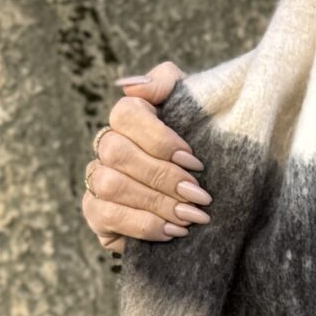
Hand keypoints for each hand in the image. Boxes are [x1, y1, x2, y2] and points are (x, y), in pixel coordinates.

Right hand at [81, 61, 212, 253]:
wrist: (219, 200)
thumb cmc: (208, 149)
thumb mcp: (200, 110)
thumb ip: (167, 83)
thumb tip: (131, 85)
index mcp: (131, 116)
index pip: (126, 114)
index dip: (159, 138)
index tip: (195, 161)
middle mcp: (108, 144)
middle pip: (117, 152)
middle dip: (162, 177)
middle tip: (199, 195)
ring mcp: (98, 178)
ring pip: (111, 184)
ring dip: (156, 202)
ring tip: (191, 216)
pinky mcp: (96, 212)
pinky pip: (107, 215)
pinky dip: (143, 224)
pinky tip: (173, 231)